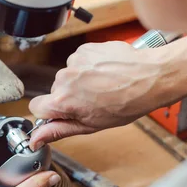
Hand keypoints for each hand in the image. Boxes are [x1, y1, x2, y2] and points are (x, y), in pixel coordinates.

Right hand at [29, 37, 186, 148]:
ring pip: (69, 75)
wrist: (150, 77)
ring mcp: (75, 61)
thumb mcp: (92, 125)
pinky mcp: (85, 49)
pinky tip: (106, 73)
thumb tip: (36, 138)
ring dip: (81, 80)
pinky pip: (79, 61)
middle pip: (55, 90)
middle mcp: (64, 78)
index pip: (37, 107)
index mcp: (63, 100)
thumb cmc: (127, 103)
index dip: (49, 113)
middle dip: (70, 96)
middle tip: (94, 100)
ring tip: (103, 86)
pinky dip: (89, 66)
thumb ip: (59, 130)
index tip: (63, 113)